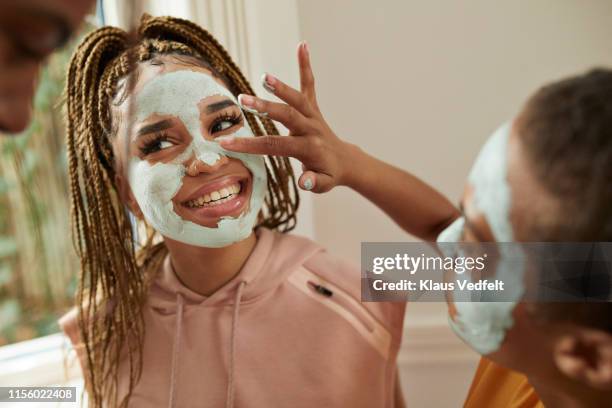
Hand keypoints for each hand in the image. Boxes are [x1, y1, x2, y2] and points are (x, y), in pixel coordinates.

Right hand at [219, 42, 356, 192]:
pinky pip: (310, 84)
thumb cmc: (328, 174)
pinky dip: (306, 65)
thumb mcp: (323, 184)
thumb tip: (304, 182)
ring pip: (297, 99)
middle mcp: (311, 128)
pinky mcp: (314, 107)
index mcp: (308, 148)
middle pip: (286, 116)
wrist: (345, 161)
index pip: (274, 146)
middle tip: (242, 99)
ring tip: (265, 76)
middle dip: (264, 108)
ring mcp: (313, 115)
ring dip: (281, 87)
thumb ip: (313, 182)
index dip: (250, 145)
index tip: (226, 143)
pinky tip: (302, 45)